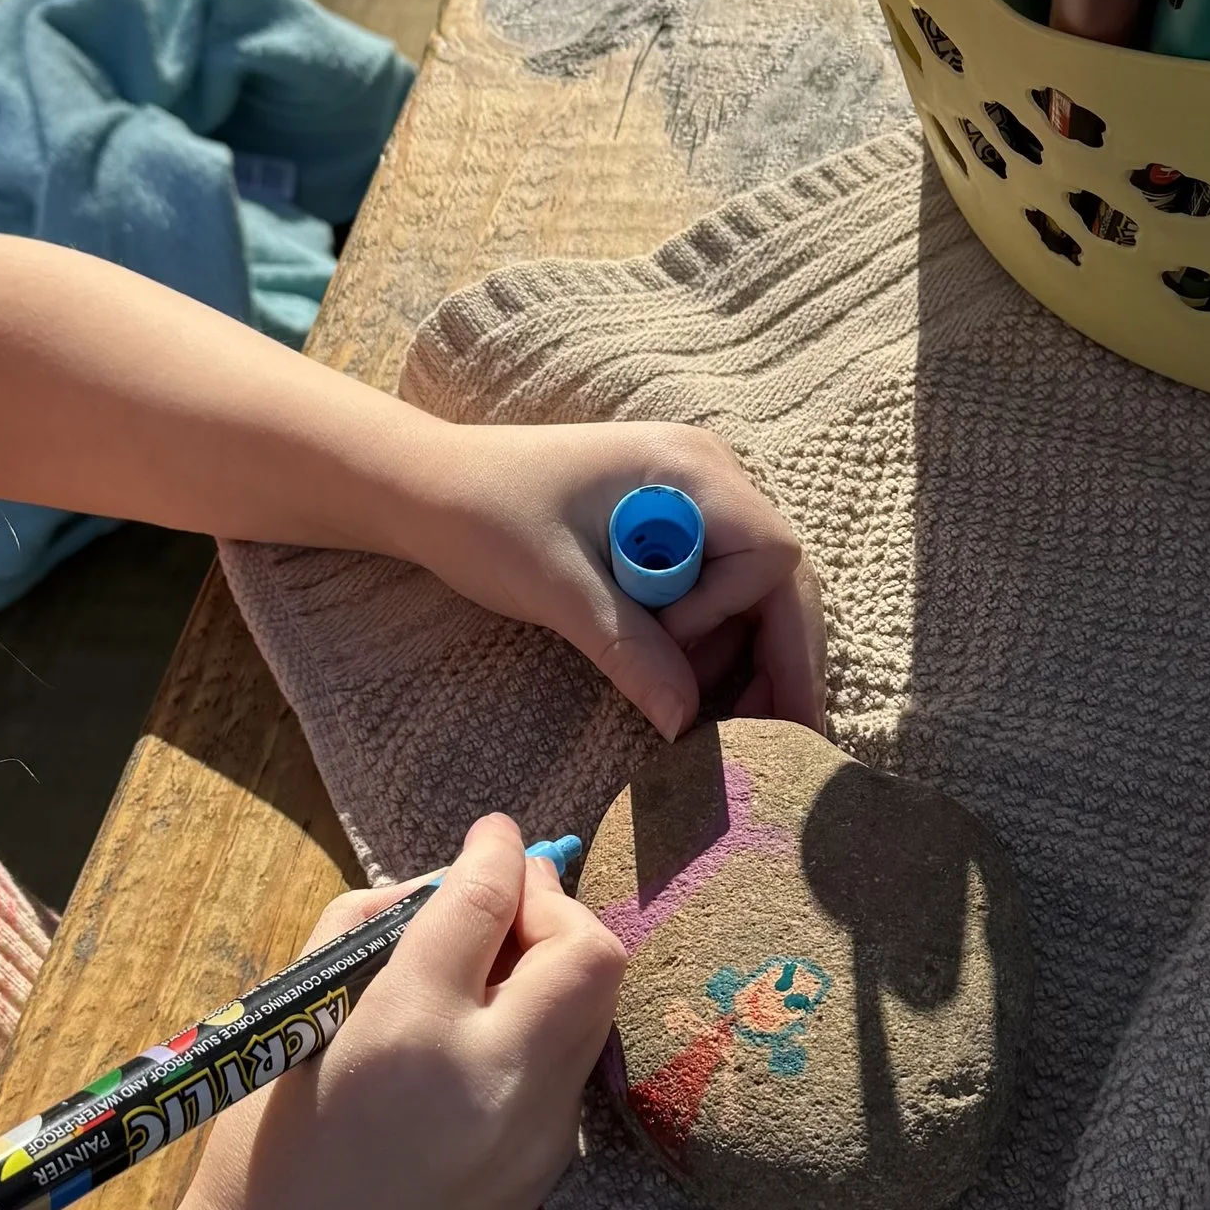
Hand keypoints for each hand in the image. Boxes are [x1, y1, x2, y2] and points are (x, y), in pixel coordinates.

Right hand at [163, 818, 626, 1209]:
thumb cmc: (262, 1155)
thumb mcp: (294, 1020)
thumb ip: (370, 932)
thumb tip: (446, 883)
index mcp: (408, 1032)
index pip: (486, 904)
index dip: (495, 853)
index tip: (493, 834)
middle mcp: (492, 1081)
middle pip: (586, 952)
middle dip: (554, 906)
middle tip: (506, 902)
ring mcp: (534, 1137)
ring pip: (595, 1011)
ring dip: (557, 968)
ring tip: (496, 970)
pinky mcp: (548, 1175)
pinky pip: (572, 1071)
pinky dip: (547, 1032)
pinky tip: (489, 1044)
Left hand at [402, 417, 825, 739]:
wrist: (426, 487)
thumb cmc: (484, 516)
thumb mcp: (556, 589)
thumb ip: (629, 650)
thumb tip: (687, 725)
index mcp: (691, 470)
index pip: (772, 555)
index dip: (738, 617)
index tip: (673, 650)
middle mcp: (711, 477)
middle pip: (783, 579)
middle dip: (781, 659)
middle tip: (783, 739)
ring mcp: (696, 502)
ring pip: (758, 593)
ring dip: (745, 657)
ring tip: (717, 720)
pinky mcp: (674, 529)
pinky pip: (722, 591)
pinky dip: (713, 643)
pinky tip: (691, 685)